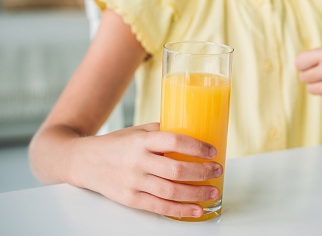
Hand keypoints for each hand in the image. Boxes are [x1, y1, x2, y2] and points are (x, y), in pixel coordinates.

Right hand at [74, 123, 221, 217]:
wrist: (83, 161)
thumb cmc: (116, 144)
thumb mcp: (138, 131)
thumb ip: (162, 132)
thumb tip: (193, 132)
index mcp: (141, 141)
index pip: (174, 141)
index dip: (197, 147)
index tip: (212, 151)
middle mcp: (138, 161)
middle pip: (176, 170)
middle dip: (202, 172)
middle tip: (217, 170)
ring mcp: (133, 182)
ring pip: (171, 191)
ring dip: (196, 193)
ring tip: (213, 191)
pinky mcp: (130, 199)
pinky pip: (159, 207)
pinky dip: (180, 210)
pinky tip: (196, 209)